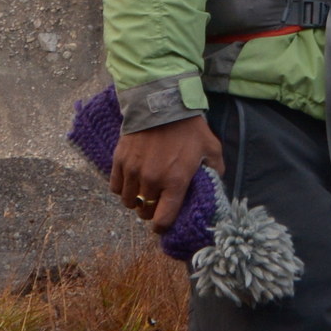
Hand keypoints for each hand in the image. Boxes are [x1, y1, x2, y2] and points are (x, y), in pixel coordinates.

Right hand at [109, 115, 223, 227]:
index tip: (163, 223)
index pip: (162, 220)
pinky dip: (122, 187)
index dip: (162, 227)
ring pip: (128, 201)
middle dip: (150, 211)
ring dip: (135, 200)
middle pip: (144, 212)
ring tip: (143, 191)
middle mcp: (152, 181)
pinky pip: (115, 186)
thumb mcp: (211, 149)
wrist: (163, 104)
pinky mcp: (119, 160)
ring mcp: (133, 171)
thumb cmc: (189, 128)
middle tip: (155, 202)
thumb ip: (215, 171)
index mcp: (175, 182)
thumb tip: (215, 187)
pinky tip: (131, 180)